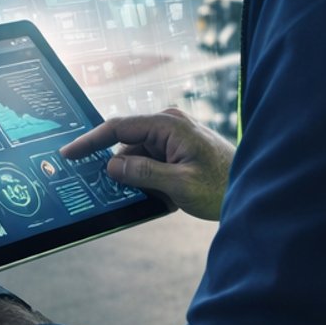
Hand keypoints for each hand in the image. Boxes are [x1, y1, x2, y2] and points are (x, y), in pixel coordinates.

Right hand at [61, 108, 234, 221]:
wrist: (257, 190)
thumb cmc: (223, 185)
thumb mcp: (179, 185)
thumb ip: (142, 174)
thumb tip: (111, 167)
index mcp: (168, 125)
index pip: (118, 128)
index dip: (90, 141)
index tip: (68, 153)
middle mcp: (169, 125)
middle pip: (127, 146)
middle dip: (119, 170)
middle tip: (112, 193)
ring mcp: (175, 137)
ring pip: (139, 158)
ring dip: (140, 179)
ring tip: (159, 199)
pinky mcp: (179, 150)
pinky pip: (153, 163)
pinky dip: (152, 181)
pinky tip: (166, 198)